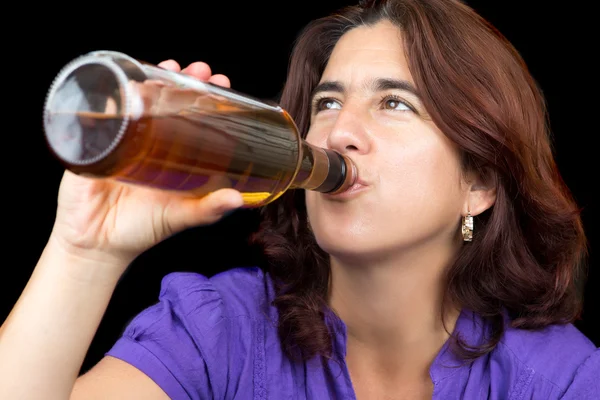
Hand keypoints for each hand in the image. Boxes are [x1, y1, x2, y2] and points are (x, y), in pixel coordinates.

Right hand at [50, 60, 243, 270]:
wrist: (96, 245)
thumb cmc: (142, 229)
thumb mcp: (180, 217)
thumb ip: (207, 209)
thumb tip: (238, 199)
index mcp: (172, 154)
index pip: (193, 116)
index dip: (207, 99)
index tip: (223, 85)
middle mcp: (149, 142)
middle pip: (168, 101)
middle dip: (186, 82)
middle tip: (202, 71)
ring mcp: (122, 138)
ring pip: (139, 99)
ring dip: (155, 79)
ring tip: (173, 69)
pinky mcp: (95, 143)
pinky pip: (103, 112)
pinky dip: (115, 94)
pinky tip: (127, 82)